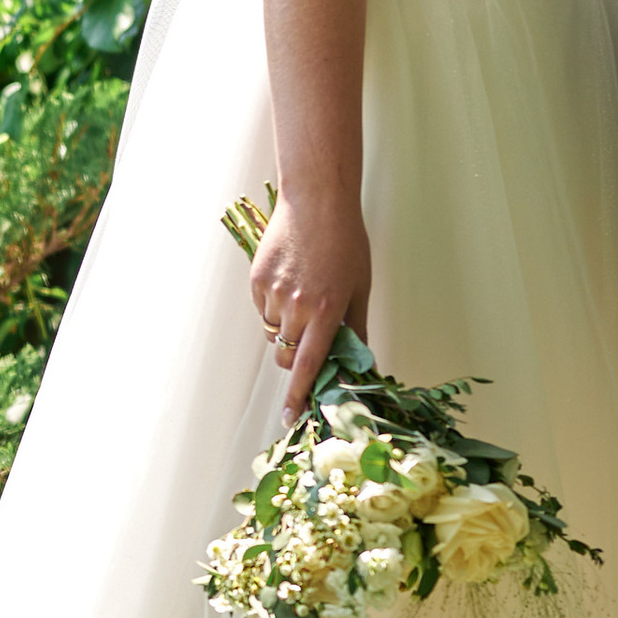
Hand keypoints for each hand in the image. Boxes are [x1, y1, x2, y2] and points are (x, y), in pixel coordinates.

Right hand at [250, 190, 370, 418]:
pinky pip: (262, 309)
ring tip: (302, 294)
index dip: (298, 396)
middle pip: (285, 355)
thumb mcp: (359, 285)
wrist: (316, 200)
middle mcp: (297, 306)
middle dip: (294, 355)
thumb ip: (356, 327)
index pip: (308, 366)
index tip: (290, 418)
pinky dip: (273, 306)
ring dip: (284, 328)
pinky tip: (288, 279)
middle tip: (309, 334)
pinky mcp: (256, 280)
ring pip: (272, 333)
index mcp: (327, 311)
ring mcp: (273, 293)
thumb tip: (360, 361)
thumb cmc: (345, 241)